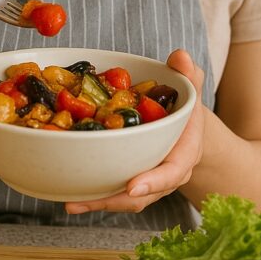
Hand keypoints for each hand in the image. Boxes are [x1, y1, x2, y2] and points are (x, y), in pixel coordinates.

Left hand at [64, 48, 204, 214]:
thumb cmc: (186, 106)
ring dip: (98, 202)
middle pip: (142, 194)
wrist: (185, 128)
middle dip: (115, 199)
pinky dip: (93, 196)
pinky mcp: (129, 181)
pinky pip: (114, 193)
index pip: (172, 172)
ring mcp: (147, 182)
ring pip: (124, 199)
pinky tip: (69, 197)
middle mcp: (165, 174)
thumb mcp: (191, 87)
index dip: (153, 181)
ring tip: (72, 203)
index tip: (133, 187)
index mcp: (184, 154)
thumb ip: (188, 73)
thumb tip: (180, 56)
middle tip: (88, 200)